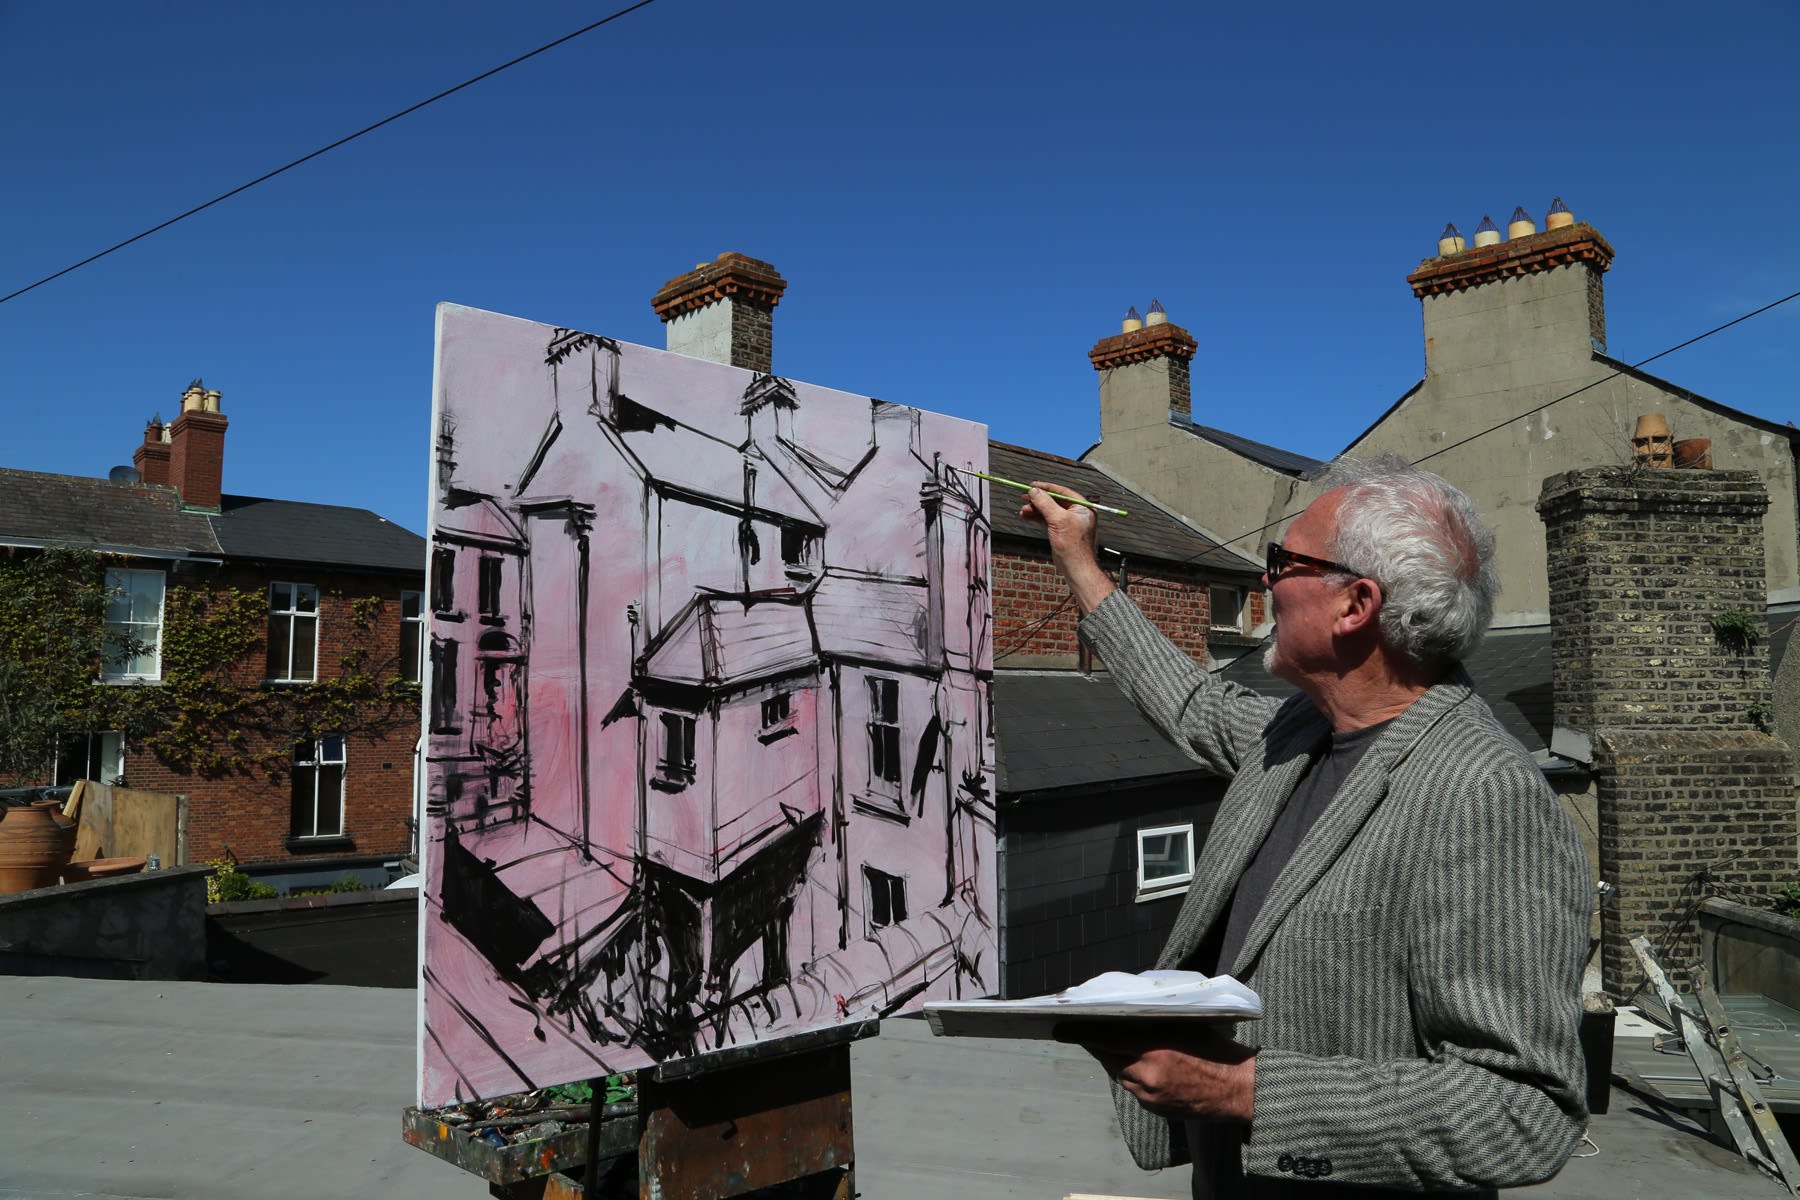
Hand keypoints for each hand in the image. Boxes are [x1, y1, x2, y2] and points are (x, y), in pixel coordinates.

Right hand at [1018, 481, 1113, 613]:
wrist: (1075, 568)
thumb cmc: (1073, 546)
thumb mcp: (1058, 520)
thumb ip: (1046, 503)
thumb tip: (1034, 491)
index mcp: (1082, 507)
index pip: (1062, 492)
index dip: (1046, 487)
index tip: (1032, 485)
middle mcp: (1077, 513)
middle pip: (1054, 501)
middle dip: (1039, 500)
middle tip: (1024, 497)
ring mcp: (1068, 523)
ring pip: (1049, 511)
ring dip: (1035, 509)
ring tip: (1023, 510)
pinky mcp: (1061, 531)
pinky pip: (1047, 520)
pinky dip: (1037, 518)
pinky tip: (1026, 516)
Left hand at [1060, 1023, 1255, 1123]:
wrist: (1240, 1090)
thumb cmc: (1217, 1050)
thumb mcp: (1185, 1026)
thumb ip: (1154, 1023)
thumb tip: (1126, 1013)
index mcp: (1154, 1049)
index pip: (1106, 1038)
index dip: (1081, 1033)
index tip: (1061, 1028)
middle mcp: (1148, 1075)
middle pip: (1108, 1058)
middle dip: (1096, 1045)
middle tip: (1082, 1032)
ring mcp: (1151, 1096)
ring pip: (1120, 1075)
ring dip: (1114, 1060)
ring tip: (1108, 1046)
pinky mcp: (1156, 1110)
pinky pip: (1134, 1090)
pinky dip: (1131, 1076)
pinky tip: (1134, 1065)